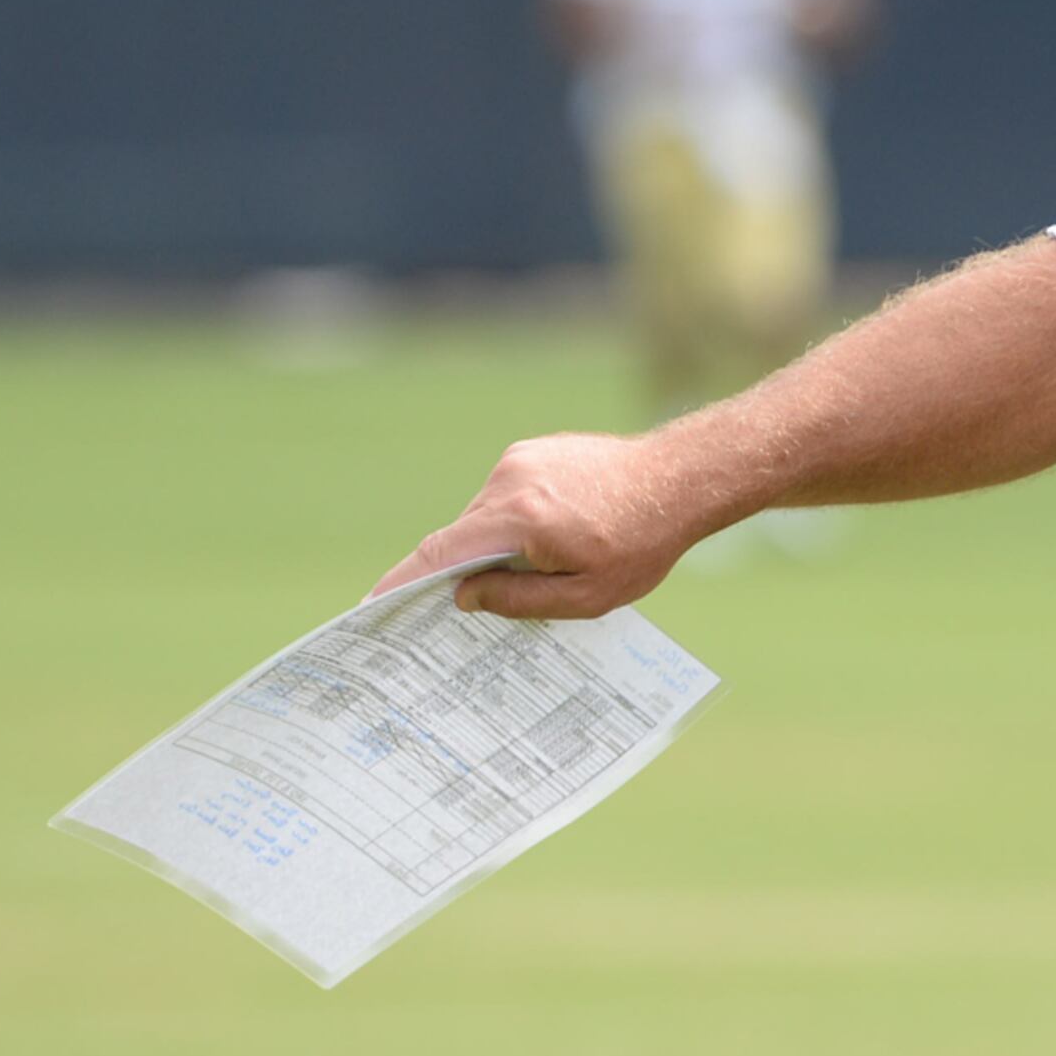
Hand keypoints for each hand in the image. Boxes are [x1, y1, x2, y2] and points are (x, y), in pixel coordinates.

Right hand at [366, 431, 716, 618]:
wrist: (683, 478)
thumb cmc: (643, 543)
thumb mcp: (586, 596)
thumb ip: (518, 601)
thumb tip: (462, 596)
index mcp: (519, 517)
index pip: (440, 553)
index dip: (401, 582)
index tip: (372, 606)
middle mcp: (511, 480)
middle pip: (462, 536)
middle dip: (465, 570)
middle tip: (477, 605)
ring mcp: (521, 459)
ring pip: (485, 516)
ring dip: (499, 543)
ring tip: (548, 563)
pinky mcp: (534, 450)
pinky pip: (507, 495)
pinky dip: (516, 519)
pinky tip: (559, 534)